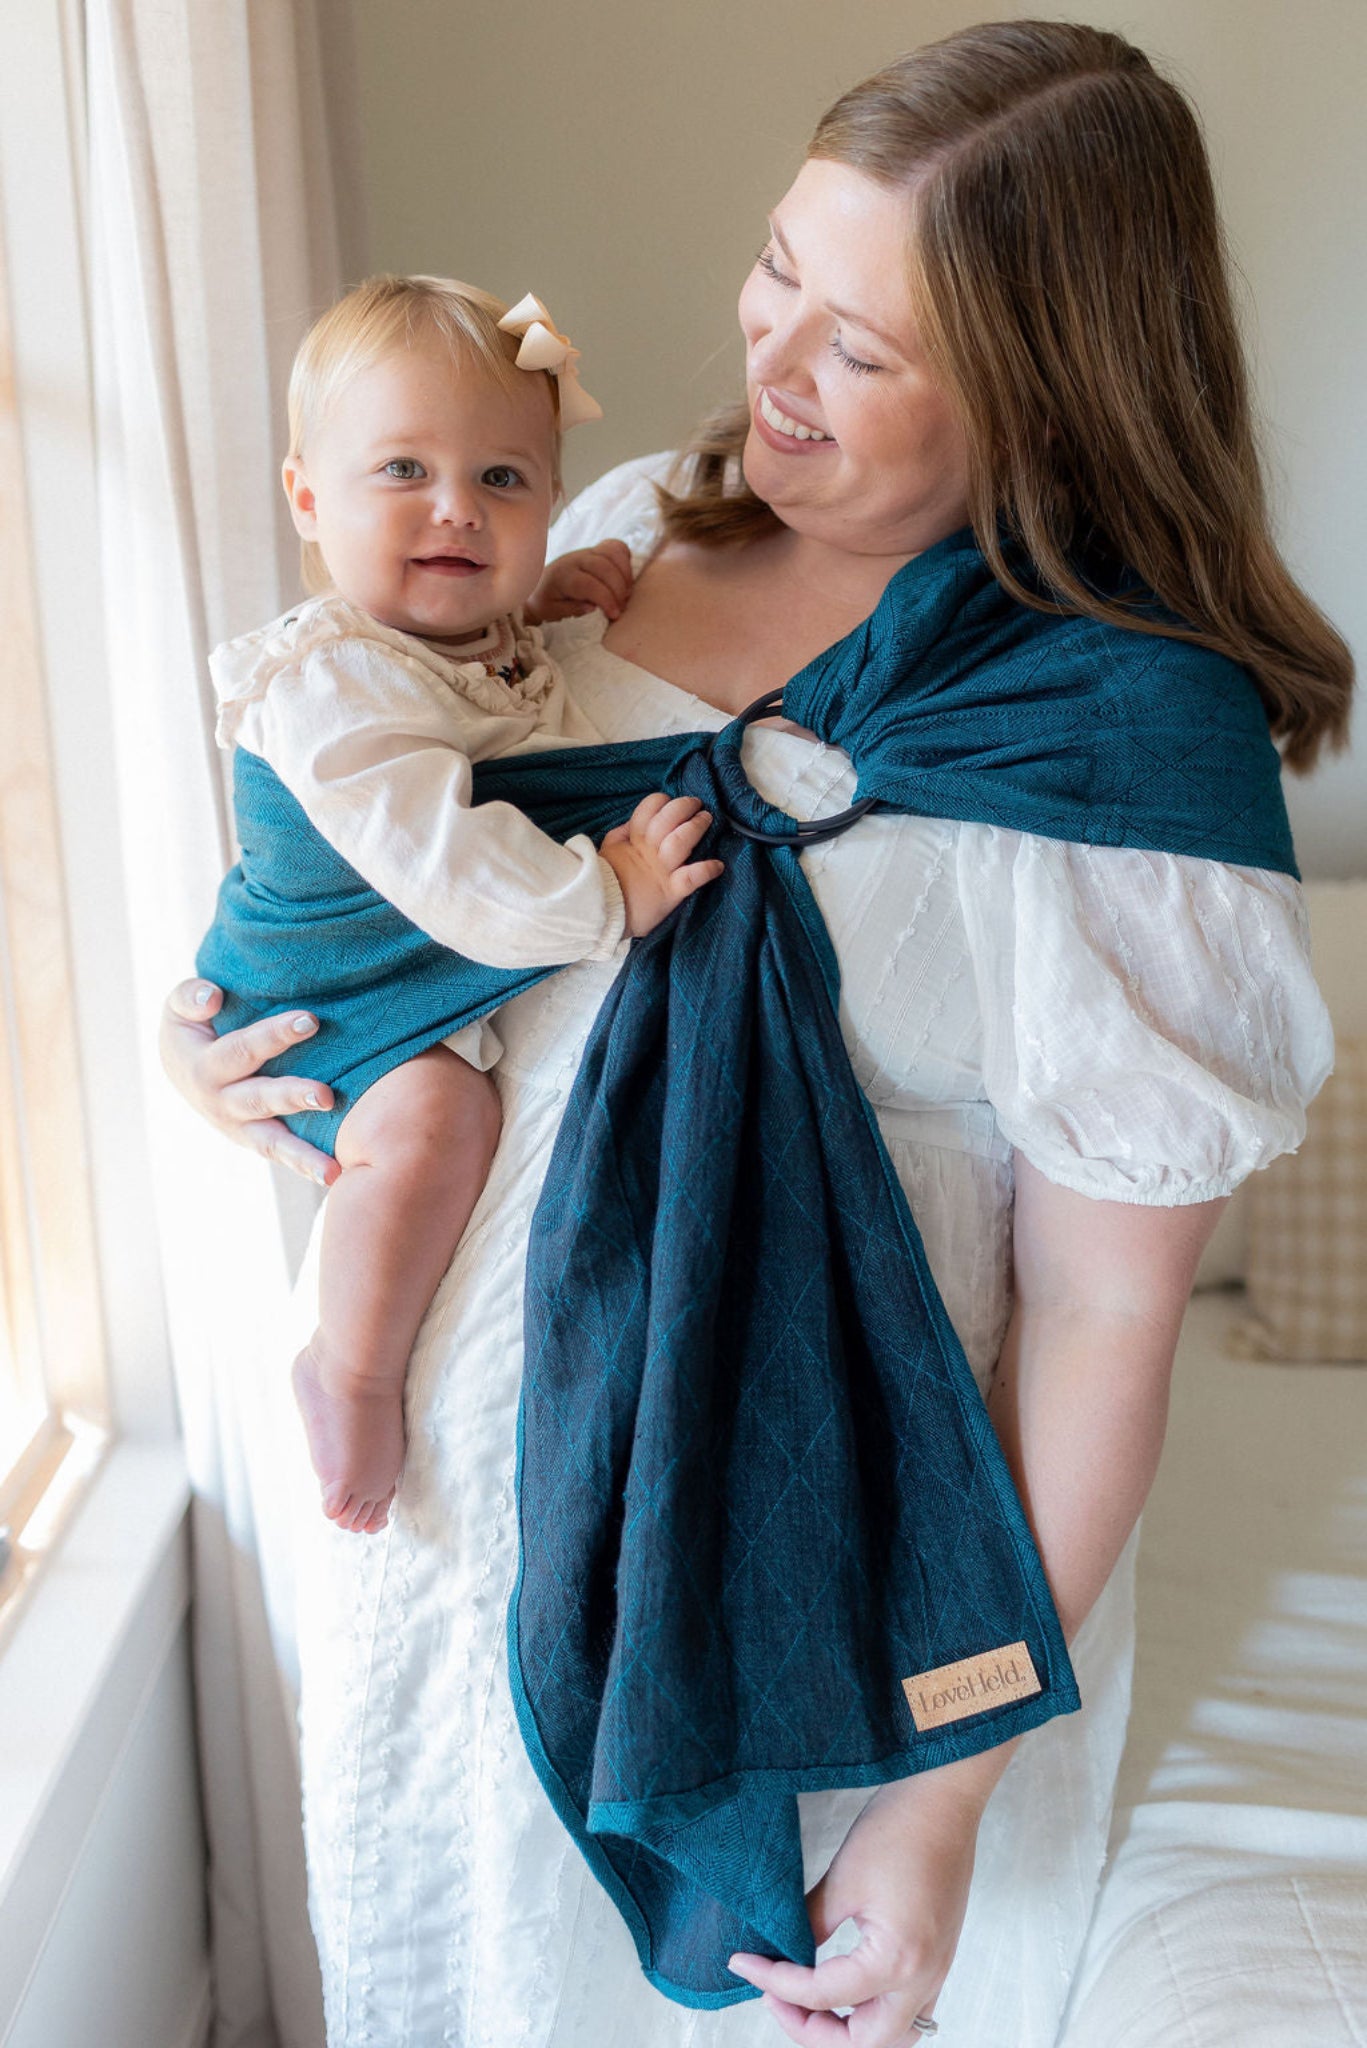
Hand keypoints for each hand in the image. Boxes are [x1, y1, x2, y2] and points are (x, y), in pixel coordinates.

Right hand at [158, 979, 340, 1185]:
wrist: (181, 1067)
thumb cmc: (191, 1026)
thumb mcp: (179, 1008)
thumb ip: (190, 998)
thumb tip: (213, 998)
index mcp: (203, 1068)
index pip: (242, 1050)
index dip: (274, 1035)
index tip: (310, 1020)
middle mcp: (221, 1104)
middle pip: (259, 1100)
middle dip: (292, 1097)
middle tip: (326, 1095)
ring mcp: (239, 1127)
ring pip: (271, 1143)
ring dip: (301, 1155)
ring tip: (331, 1170)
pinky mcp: (255, 1140)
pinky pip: (280, 1156)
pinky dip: (304, 1168)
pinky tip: (334, 1178)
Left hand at [525, 539, 632, 623]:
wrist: (540, 583)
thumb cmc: (547, 601)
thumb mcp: (552, 612)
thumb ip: (571, 609)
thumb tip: (592, 607)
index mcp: (562, 576)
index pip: (589, 584)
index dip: (606, 599)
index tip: (614, 614)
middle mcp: (575, 560)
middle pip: (604, 568)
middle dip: (618, 590)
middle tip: (622, 607)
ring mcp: (587, 552)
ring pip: (613, 554)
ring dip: (625, 575)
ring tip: (626, 594)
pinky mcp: (595, 550)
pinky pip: (615, 547)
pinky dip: (625, 559)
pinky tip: (625, 577)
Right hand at [599, 793, 723, 935]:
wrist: (602, 913)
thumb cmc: (606, 884)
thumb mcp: (608, 852)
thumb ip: (620, 835)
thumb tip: (632, 824)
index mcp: (634, 842)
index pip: (647, 810)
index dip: (660, 802)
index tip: (668, 802)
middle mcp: (649, 852)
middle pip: (668, 819)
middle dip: (683, 807)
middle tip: (696, 804)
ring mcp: (661, 871)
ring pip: (681, 841)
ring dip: (696, 827)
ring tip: (706, 820)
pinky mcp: (671, 892)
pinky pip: (692, 877)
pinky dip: (706, 869)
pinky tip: (718, 865)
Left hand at [728, 1773, 981, 2045]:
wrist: (943, 1799)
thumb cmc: (898, 1830)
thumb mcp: (842, 1881)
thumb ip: (809, 1926)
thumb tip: (781, 1952)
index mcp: (897, 1961)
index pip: (822, 1994)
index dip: (775, 1981)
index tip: (744, 1963)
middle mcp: (923, 1978)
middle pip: (863, 2042)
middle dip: (812, 2029)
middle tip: (776, 1996)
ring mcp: (936, 1972)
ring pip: (892, 2036)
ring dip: (848, 2030)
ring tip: (809, 2001)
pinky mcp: (938, 1958)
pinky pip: (908, 2011)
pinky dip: (873, 2012)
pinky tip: (846, 1989)